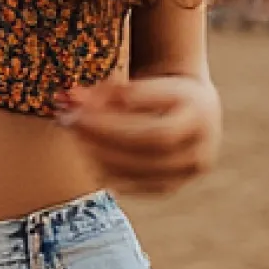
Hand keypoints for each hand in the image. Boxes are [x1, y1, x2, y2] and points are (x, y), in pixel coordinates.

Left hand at [56, 71, 221, 195]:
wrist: (194, 111)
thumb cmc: (159, 91)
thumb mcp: (143, 82)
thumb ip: (106, 91)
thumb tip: (68, 99)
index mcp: (198, 110)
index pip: (156, 107)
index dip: (120, 112)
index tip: (86, 100)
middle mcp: (201, 144)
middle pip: (152, 142)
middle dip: (106, 132)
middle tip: (72, 119)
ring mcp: (189, 170)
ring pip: (145, 169)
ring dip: (103, 154)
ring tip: (76, 136)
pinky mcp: (173, 186)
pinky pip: (141, 186)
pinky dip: (112, 174)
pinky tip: (89, 157)